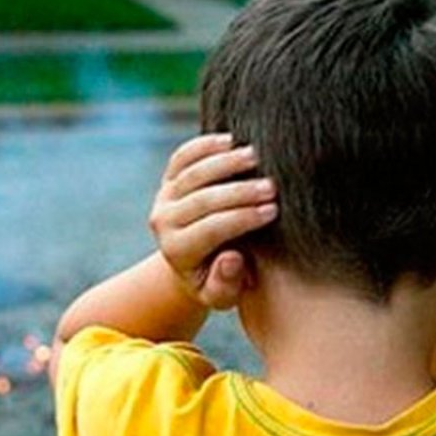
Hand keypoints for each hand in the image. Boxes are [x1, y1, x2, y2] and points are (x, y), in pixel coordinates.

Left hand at [149, 134, 277, 309]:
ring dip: (224, 162)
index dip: (241, 219)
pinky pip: (182, 156)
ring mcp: (164, 196)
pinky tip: (230, 139)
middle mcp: (164, 222)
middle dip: (239, 191)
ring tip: (256, 157)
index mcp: (177, 251)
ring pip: (192, 173)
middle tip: (272, 186)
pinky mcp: (168, 178)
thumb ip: (226, 285)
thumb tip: (231, 259)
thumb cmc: (218, 280)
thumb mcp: (222, 295)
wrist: (195, 262)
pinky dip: (203, 145)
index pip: (210, 230)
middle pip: (202, 199)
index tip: (272, 211)